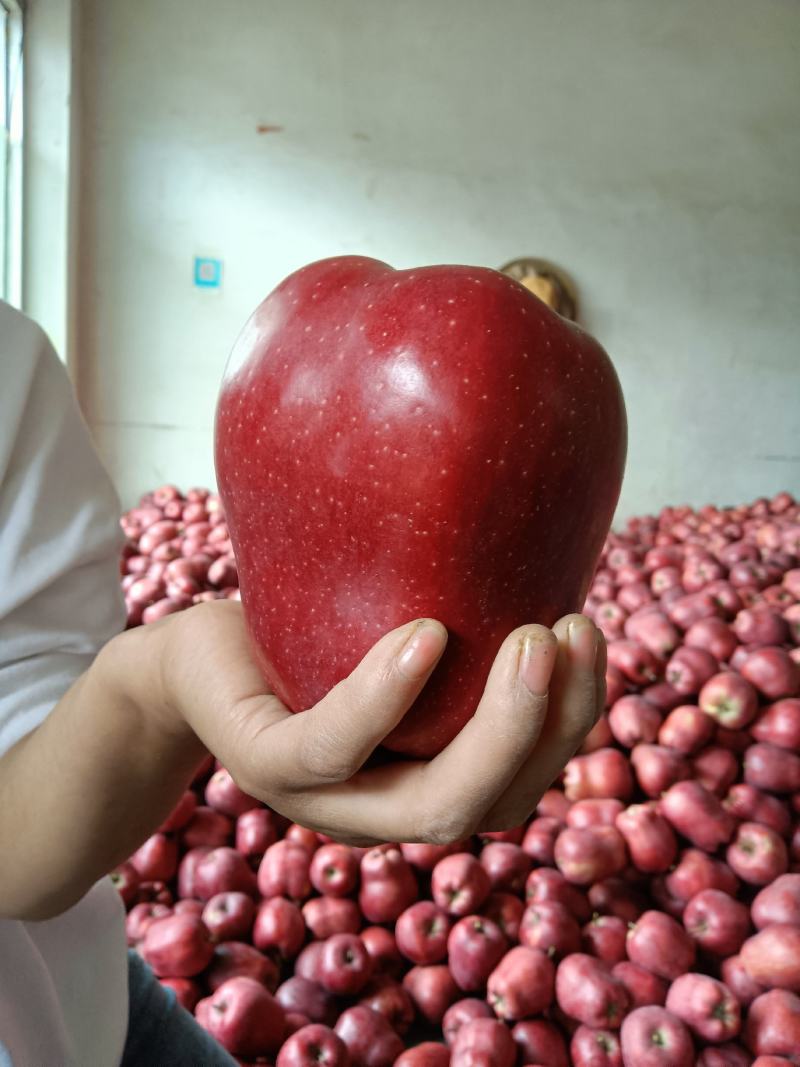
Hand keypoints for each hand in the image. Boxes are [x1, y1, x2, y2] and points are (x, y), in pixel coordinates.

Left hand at [157, 601, 603, 845]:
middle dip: (547, 727)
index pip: (520, 784)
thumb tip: (551, 539)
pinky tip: (424, 637)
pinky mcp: (263, 764)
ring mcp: (322, 800)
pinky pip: (332, 748)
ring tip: (528, 636)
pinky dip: (385, 697)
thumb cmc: (310, 636)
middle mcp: (382, 811)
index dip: (571, 719)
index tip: (586, 631)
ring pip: (429, 807)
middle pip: (491, 807)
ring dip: (497, 727)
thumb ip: (465, 621)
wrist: (197, 656)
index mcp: (423, 785)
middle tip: (568, 631)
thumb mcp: (396, 627)